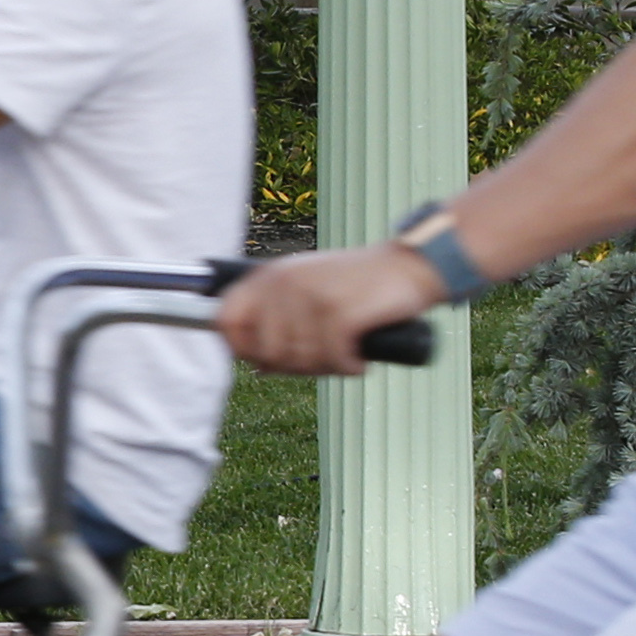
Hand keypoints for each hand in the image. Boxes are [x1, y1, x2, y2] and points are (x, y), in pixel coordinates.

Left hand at [217, 244, 446, 377]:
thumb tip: (256, 367)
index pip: (226, 320)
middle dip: (294, 367)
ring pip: (299, 360)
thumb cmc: (359, 285)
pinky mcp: (341, 312)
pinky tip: (359, 360)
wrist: (409, 267)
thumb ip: (279, 324)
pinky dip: (349, 367)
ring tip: (344, 356)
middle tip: (323, 361)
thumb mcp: (310, 294)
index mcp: (270, 276)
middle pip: (265, 352)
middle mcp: (285, 283)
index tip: (265, 361)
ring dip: (326, 368)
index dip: (241, 348)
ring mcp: (312, 296)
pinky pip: (333, 359)